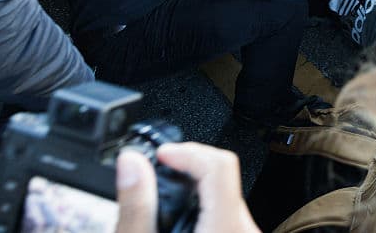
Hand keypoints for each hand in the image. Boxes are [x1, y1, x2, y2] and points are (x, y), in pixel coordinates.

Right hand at [115, 143, 257, 232]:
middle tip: (155, 172)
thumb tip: (131, 162)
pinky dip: (202, 207)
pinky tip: (179, 219)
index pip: (220, 163)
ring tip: (161, 198)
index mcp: (225, 226)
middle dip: (185, 169)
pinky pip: (226, 212)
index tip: (162, 154)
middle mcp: (244, 230)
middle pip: (221, 176)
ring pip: (224, 195)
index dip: (187, 151)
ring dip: (192, 190)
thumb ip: (137, 207)